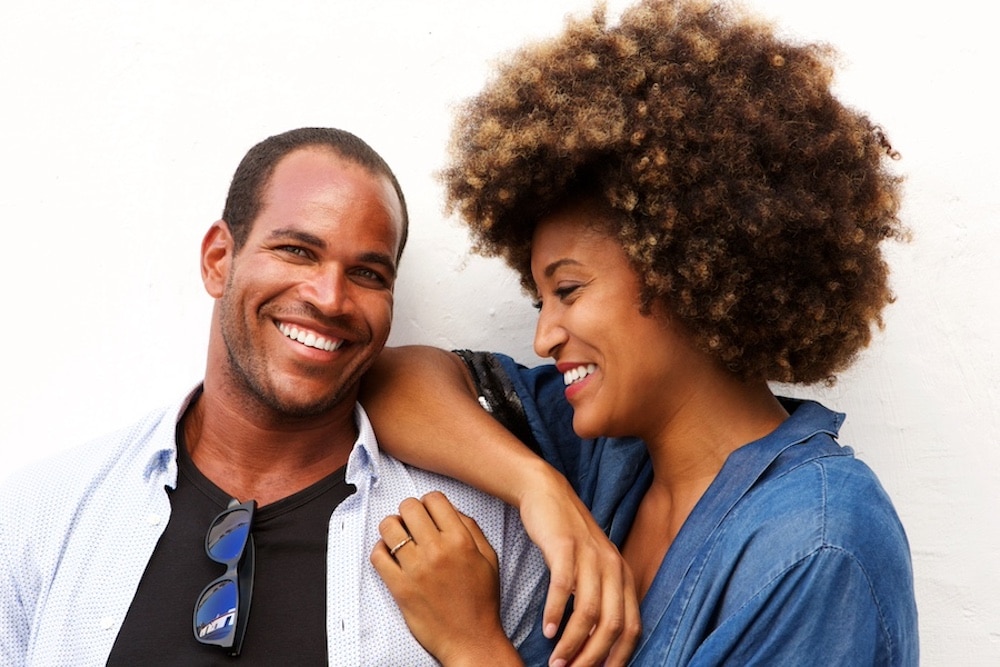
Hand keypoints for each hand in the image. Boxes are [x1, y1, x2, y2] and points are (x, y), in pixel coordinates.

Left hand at [371, 491, 522, 666]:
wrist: (471, 639)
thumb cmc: (481, 601)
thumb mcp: (489, 558)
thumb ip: (471, 528)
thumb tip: (449, 509)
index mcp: (461, 540)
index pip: (434, 499)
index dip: (429, 502)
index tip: (429, 512)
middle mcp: (437, 550)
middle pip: (408, 507)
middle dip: (409, 511)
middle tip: (412, 523)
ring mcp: (416, 569)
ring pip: (389, 527)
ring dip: (392, 527)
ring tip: (399, 537)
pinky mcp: (399, 587)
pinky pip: (377, 556)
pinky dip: (380, 550)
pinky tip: (390, 555)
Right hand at [516, 467, 640, 666]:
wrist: (548, 494)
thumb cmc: (568, 538)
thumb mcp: (593, 567)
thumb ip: (600, 598)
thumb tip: (596, 642)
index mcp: (624, 576)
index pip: (632, 627)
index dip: (618, 657)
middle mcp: (613, 567)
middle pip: (612, 625)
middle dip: (593, 657)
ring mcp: (590, 556)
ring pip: (588, 611)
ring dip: (572, 642)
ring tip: (556, 661)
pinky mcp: (565, 546)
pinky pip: (563, 587)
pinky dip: (555, 612)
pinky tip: (546, 629)